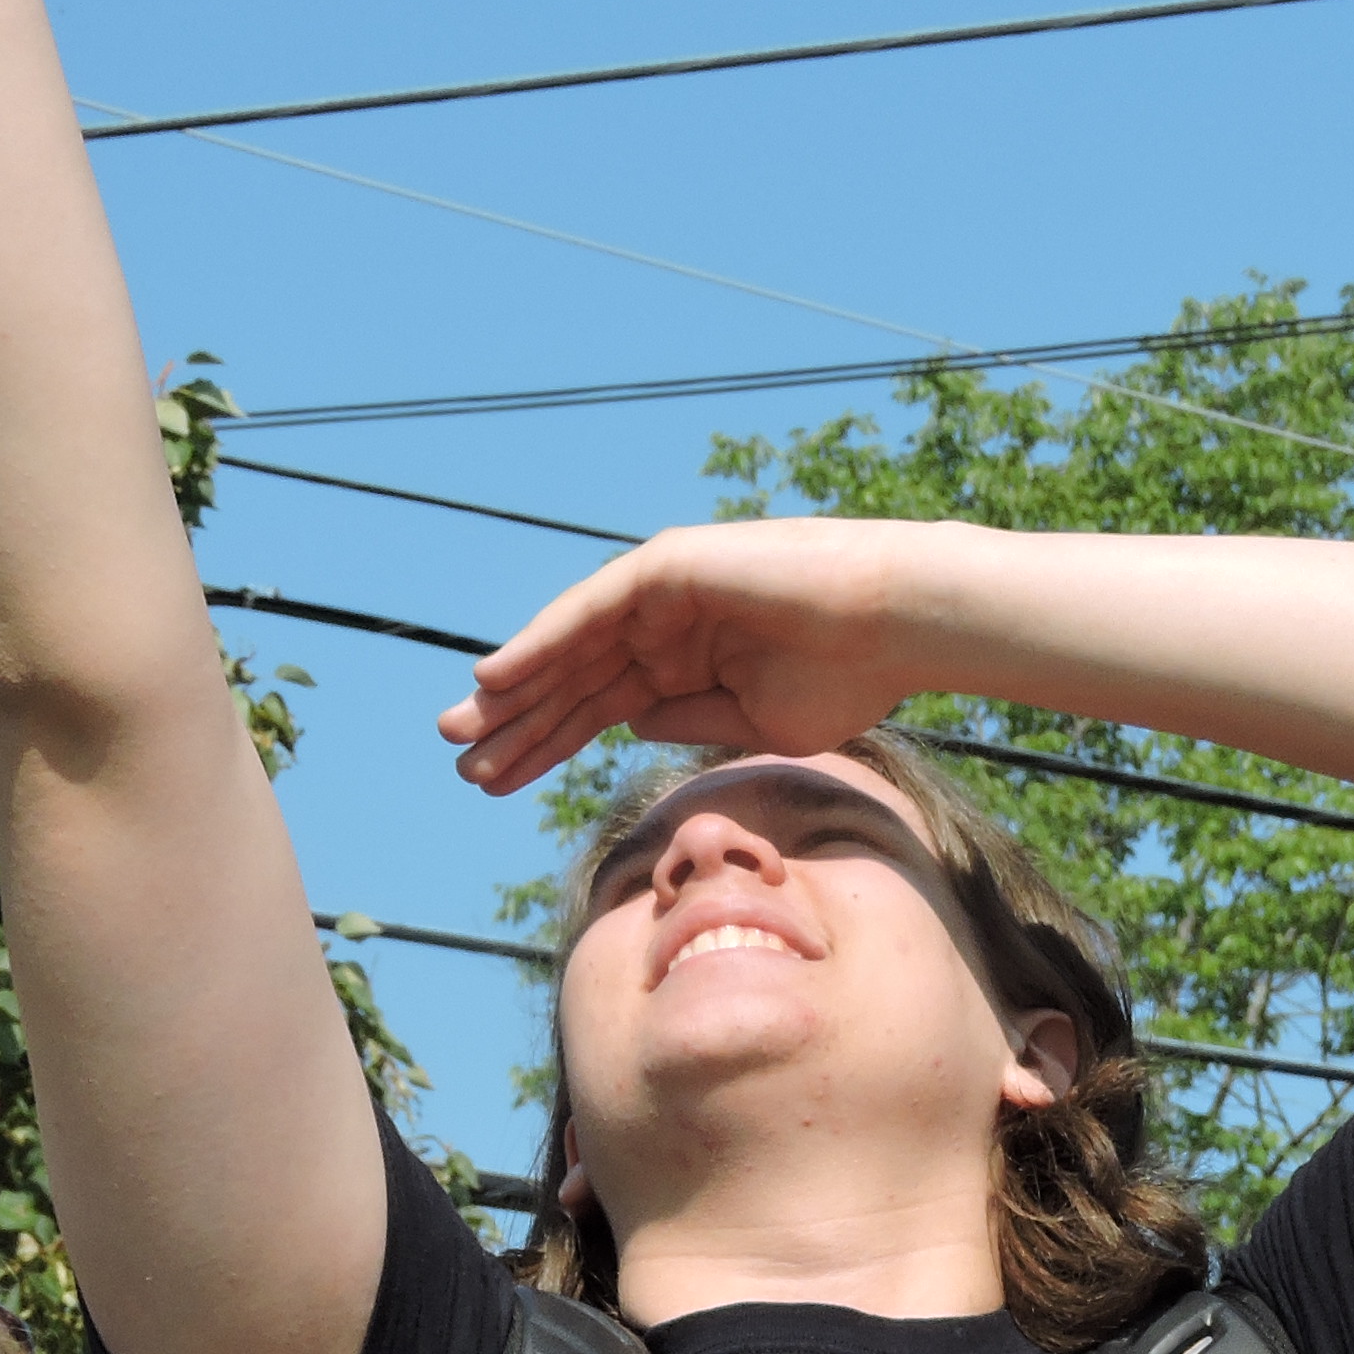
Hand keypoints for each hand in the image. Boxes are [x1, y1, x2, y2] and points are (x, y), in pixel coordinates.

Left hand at [437, 520, 932, 795]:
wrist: (894, 625)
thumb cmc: (845, 676)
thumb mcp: (752, 721)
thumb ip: (686, 719)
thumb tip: (625, 723)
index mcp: (681, 662)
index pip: (595, 710)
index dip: (545, 746)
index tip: (496, 785)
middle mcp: (661, 622)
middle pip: (570, 681)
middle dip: (516, 723)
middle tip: (459, 764)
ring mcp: (660, 591)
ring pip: (569, 648)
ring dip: (513, 690)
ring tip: (458, 731)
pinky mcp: (666, 568)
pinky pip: (588, 611)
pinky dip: (541, 643)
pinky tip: (496, 678)